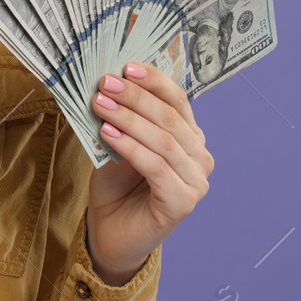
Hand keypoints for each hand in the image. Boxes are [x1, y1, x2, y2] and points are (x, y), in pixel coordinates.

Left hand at [84, 61, 213, 284]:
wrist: (110, 234)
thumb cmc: (115, 188)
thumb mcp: (116, 144)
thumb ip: (122, 120)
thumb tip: (111, 85)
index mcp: (189, 138)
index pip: (178, 101)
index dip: (154, 81)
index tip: (126, 66)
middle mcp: (199, 158)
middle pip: (171, 118)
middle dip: (136, 97)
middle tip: (106, 83)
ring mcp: (196, 181)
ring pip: (163, 141)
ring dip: (129, 118)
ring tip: (100, 105)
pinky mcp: (183, 202)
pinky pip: (155, 166)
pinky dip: (130, 147)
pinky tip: (108, 133)